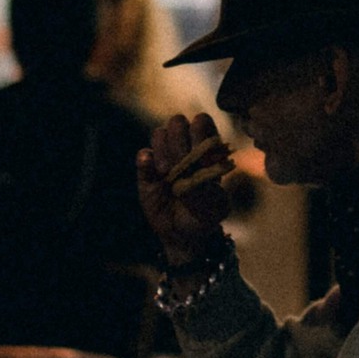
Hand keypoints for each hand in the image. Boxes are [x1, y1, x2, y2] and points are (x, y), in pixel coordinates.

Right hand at [137, 112, 231, 265]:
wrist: (184, 235)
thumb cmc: (206, 214)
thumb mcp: (215, 204)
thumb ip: (205, 185)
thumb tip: (188, 170)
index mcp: (206, 148)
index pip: (202, 122)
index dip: (200, 133)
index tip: (203, 156)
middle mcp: (184, 147)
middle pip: (178, 122)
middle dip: (180, 140)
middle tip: (184, 163)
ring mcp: (164, 157)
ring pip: (159, 133)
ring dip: (164, 150)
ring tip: (168, 173)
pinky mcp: (146, 172)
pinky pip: (143, 155)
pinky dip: (146, 160)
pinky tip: (155, 172)